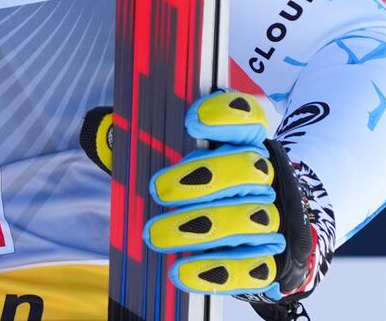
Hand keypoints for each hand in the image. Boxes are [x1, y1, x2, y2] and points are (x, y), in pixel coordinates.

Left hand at [80, 90, 329, 312]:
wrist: (236, 229)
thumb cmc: (193, 181)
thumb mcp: (173, 152)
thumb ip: (153, 141)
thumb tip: (110, 134)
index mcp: (244, 140)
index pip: (250, 114)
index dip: (227, 114)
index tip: (193, 119)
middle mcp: (266, 175)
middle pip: (249, 168)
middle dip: (203, 178)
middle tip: (158, 190)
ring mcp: (275, 218)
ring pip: (251, 218)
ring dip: (201, 228)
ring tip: (156, 236)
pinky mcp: (272, 260)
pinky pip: (253, 267)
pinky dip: (217, 271)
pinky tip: (182, 271)